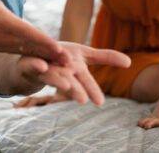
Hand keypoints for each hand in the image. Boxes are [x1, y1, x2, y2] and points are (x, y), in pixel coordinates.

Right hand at [0, 0, 68, 64]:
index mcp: (5, 22)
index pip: (28, 33)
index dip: (44, 41)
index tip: (58, 47)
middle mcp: (7, 37)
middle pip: (34, 47)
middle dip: (52, 54)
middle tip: (70, 62)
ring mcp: (7, 44)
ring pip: (31, 52)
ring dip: (48, 58)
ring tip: (66, 64)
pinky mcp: (6, 48)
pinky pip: (26, 53)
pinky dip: (39, 58)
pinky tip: (52, 61)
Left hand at [11, 41, 130, 105]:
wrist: (33, 61)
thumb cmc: (62, 59)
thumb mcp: (85, 54)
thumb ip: (106, 57)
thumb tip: (129, 62)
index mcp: (74, 70)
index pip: (85, 80)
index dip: (92, 90)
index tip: (100, 103)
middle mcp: (60, 72)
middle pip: (69, 82)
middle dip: (76, 90)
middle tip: (83, 100)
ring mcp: (45, 69)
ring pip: (51, 76)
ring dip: (58, 81)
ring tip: (66, 86)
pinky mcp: (29, 64)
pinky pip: (32, 64)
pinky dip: (36, 65)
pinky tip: (41, 66)